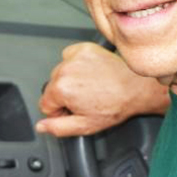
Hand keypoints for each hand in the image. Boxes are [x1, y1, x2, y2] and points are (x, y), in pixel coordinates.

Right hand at [36, 42, 169, 136]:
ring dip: (70, 79)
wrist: (135, 87)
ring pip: (59, 72)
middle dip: (64, 95)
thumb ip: (58, 128)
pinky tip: (89, 73)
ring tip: (89, 86)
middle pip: (51, 87)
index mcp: (62, 89)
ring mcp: (74, 57)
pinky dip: (76, 64)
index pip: (44, 104)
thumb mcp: (85, 126)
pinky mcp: (84, 48)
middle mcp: (65, 70)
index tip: (74, 110)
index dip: (59, 111)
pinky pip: (69, 56)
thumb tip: (41, 126)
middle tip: (85, 99)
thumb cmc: (115, 105)